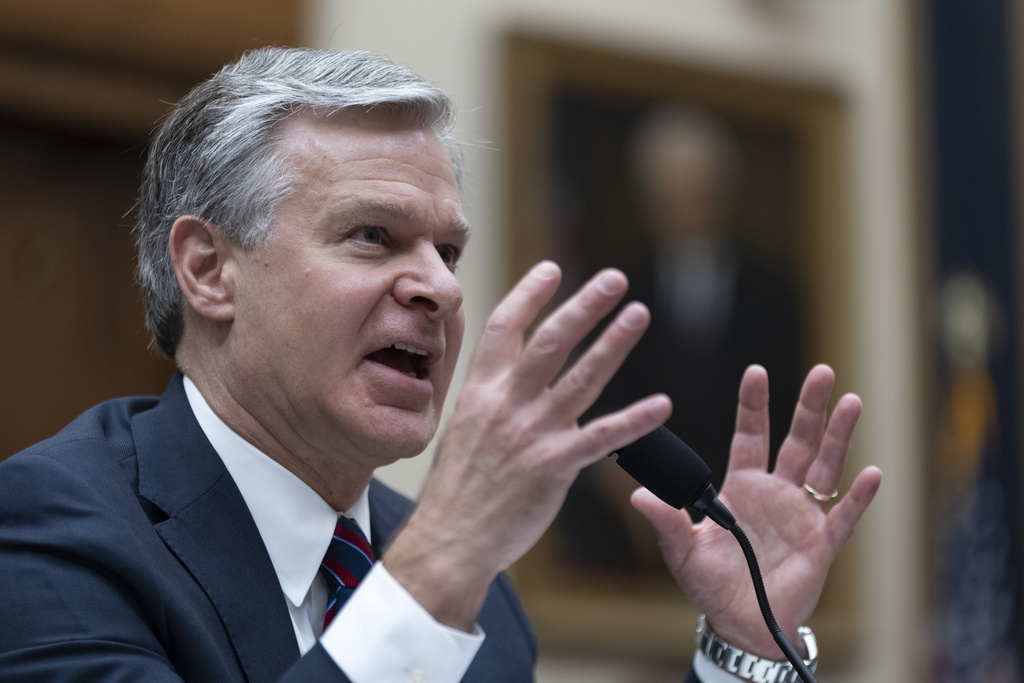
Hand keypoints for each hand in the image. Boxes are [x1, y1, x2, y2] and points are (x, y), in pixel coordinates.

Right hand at [384, 262, 671, 629]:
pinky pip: (602, 437)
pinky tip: (661, 404)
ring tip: (638, 314)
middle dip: (584, 305)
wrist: (450, 539)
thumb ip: (492, 397)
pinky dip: (634, 420)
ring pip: (580, 377)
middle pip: (550, 341)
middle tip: (615, 279)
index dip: (530, 294)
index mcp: (480, 390)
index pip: (503, 327)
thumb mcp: (462, 428)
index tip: (553, 268)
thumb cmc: (457, 489)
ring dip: (614, 343)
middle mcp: (505, 403)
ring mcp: (531, 433)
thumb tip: (516, 373)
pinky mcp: (554, 466)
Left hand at [631, 364, 881, 656]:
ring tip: (851, 402)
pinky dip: (858, 497)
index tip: (756, 371)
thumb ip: (667, 520)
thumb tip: (638, 496)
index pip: (750, 435)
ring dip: (839, 436)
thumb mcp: (683, 551)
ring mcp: (801, 515)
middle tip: (822, 371)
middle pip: (796, 440)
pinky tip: (871, 473)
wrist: (740, 625)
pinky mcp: (821, 544)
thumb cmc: (711, 585)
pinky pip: (844, 516)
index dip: (753, 405)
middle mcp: (776, 493)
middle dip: (808, 406)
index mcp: (742, 487)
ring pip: (825, 467)